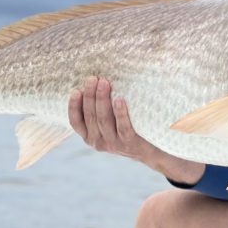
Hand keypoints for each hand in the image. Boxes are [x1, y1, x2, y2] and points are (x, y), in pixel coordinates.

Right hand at [68, 77, 205, 184]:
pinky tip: (120, 99)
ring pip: (104, 120)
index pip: (76, 122)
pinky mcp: (130, 143)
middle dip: (90, 96)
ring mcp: (114, 144)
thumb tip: (96, 79)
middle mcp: (99, 142)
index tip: (76, 90)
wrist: (153, 149)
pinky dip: (120, 113)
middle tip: (93, 78)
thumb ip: (101, 108)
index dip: (73, 107)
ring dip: (102, 100)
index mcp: (90, 136)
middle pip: (90, 117)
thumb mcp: (110, 122)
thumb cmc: (129, 127)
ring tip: (104, 83)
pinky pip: (123, 127)